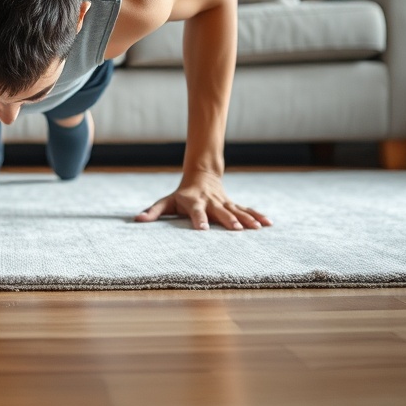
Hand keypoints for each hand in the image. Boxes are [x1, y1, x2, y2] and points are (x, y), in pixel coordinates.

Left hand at [135, 172, 271, 230]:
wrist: (201, 175)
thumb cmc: (180, 194)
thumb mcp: (166, 202)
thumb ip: (153, 212)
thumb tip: (137, 221)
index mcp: (193, 202)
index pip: (195, 211)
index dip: (199, 219)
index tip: (203, 229)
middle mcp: (210, 201)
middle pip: (220, 211)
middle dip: (228, 220)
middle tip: (236, 230)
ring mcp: (224, 202)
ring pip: (237, 210)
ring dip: (247, 219)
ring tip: (257, 229)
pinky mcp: (233, 204)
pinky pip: (247, 210)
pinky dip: (258, 216)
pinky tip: (268, 224)